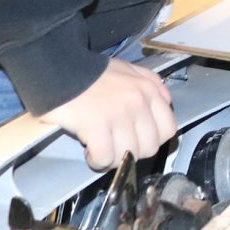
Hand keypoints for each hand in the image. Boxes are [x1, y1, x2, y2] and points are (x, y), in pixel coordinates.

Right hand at [40, 58, 176, 169]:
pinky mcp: (97, 125)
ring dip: (113, 159)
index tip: (135, 140)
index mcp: (150, 90)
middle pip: (149, 147)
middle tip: (115, 145)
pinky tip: (89, 150)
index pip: (168, 129)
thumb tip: (165, 102)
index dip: (152, 140)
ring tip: (101, 148)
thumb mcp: (130, 71)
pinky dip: (96, 160)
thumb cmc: (94, 73)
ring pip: (128, 156)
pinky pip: (105, 157)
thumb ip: (152, 84)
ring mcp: (119, 114)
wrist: (61, 69)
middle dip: (132, 152)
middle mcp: (139, 102)